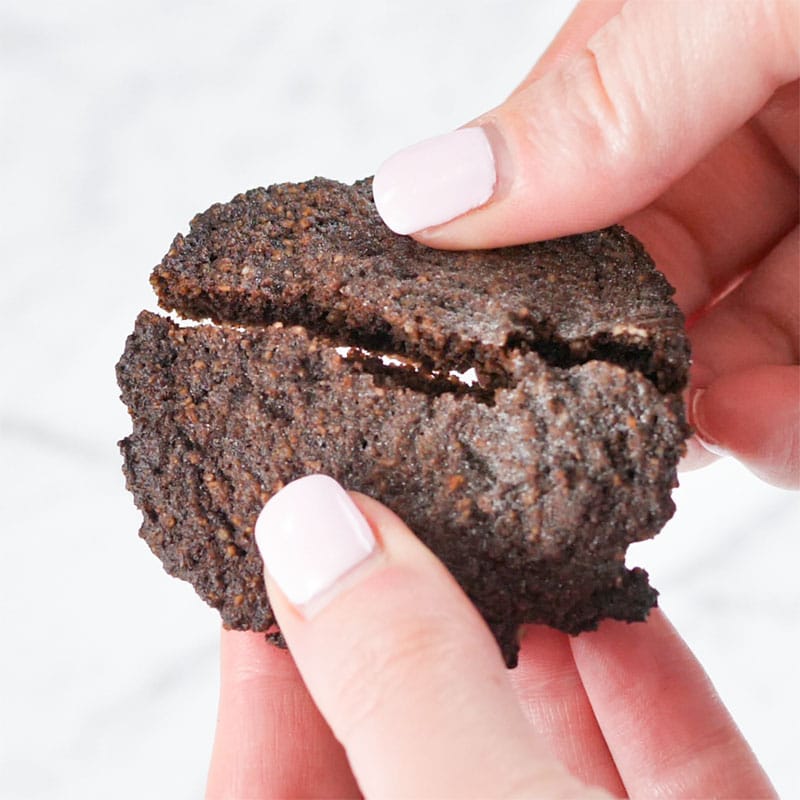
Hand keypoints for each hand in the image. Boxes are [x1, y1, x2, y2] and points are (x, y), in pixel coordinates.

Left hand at [206, 476, 773, 796]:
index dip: (276, 635)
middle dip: (414, 606)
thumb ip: (402, 690)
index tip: (292, 521)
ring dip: (529, 621)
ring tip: (507, 507)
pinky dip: (638, 669)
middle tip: (403, 484)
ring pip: (531, 731)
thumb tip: (313, 527)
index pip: (272, 768)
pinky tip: (619, 587)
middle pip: (408, 726)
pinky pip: (659, 753)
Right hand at [374, 0, 798, 488]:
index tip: (462, 322)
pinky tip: (758, 427)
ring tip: (686, 428)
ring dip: (702, 408)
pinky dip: (781, 429)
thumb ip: (604, 92)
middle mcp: (765, 144)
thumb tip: (417, 194)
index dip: (514, 241)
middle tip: (561, 407)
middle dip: (608, 348)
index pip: (568, 156)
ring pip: (731, 347)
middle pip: (647, 270)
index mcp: (698, 56)